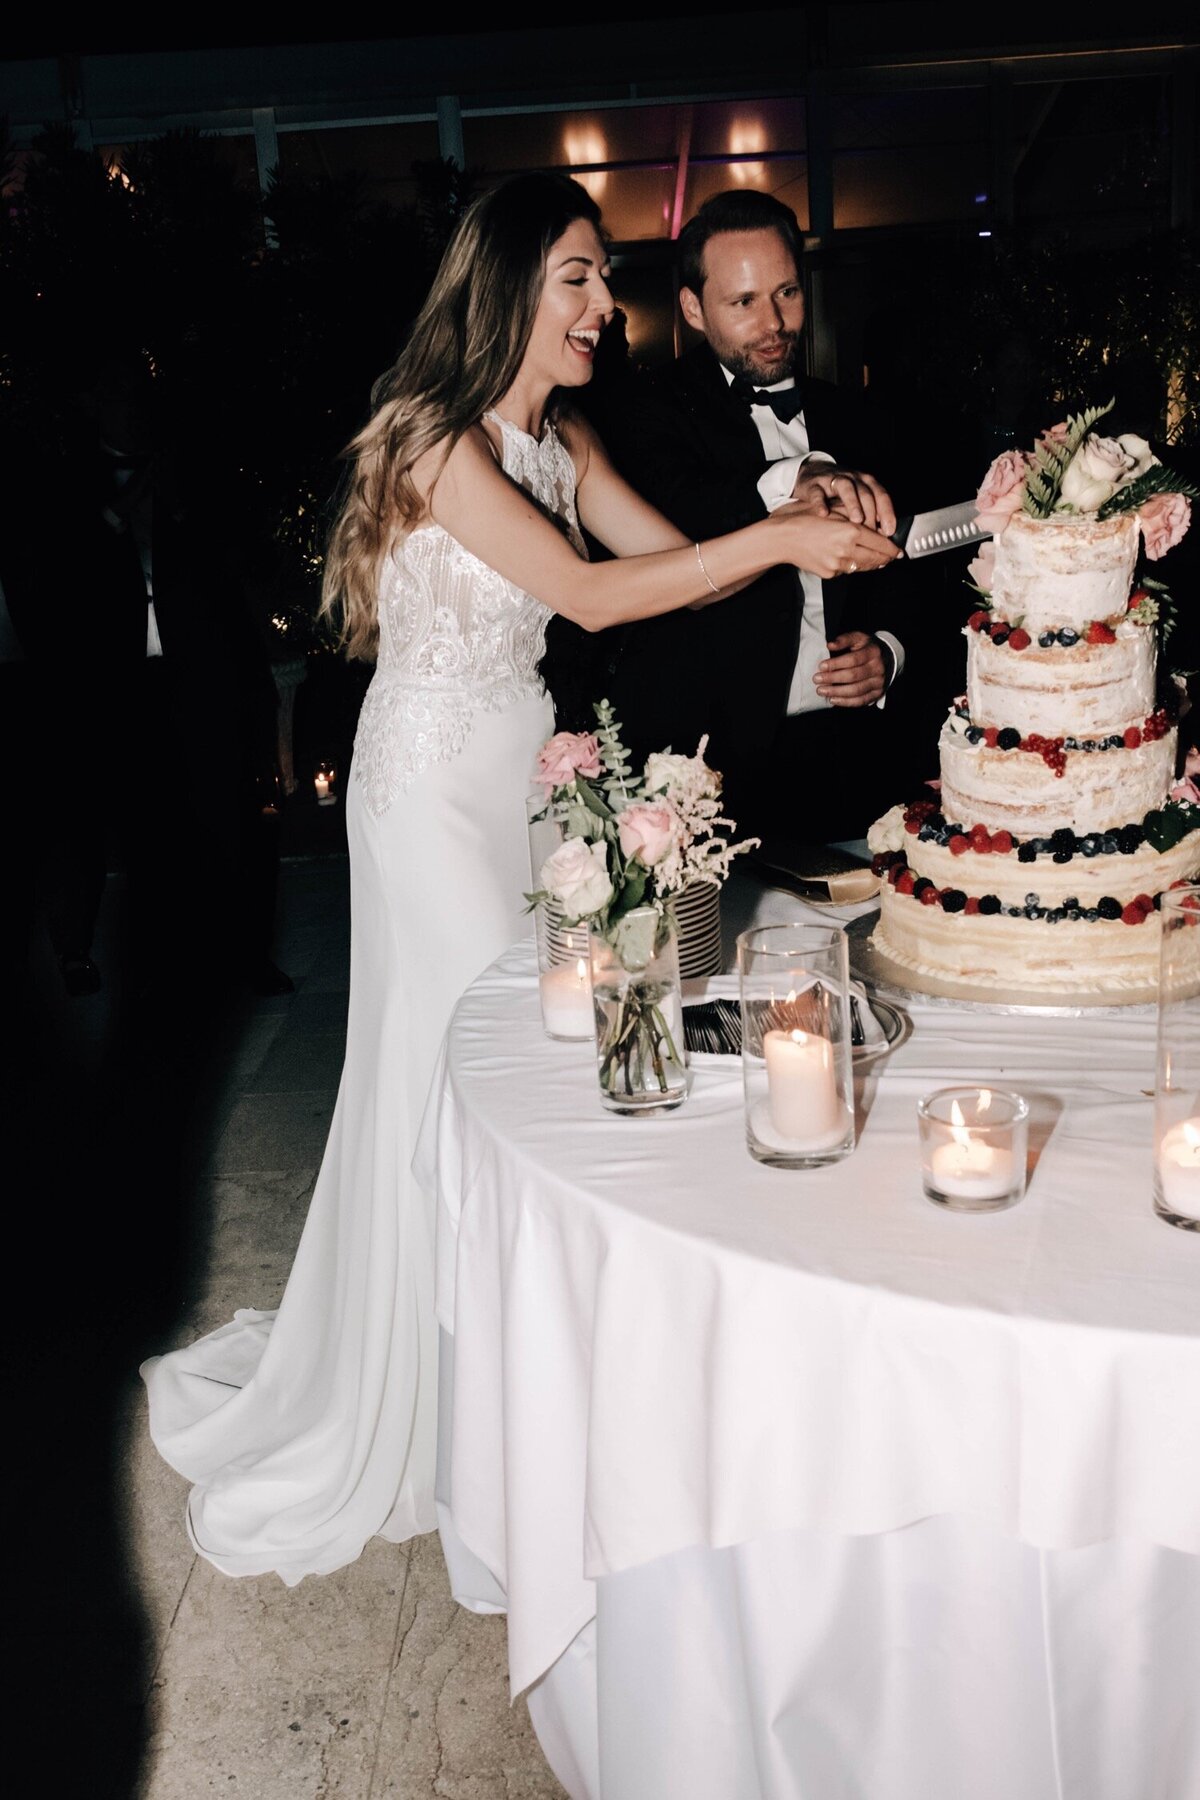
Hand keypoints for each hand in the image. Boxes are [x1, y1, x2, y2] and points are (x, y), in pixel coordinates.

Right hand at [772, 509, 900, 580]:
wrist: (781, 537)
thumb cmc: (804, 519)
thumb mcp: (835, 510)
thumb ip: (858, 518)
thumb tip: (878, 526)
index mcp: (850, 531)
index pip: (881, 543)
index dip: (893, 548)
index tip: (898, 550)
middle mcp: (846, 550)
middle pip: (876, 559)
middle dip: (885, 558)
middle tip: (891, 556)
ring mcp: (837, 564)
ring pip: (864, 567)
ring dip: (872, 563)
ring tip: (877, 559)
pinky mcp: (829, 573)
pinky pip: (848, 570)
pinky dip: (853, 565)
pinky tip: (853, 559)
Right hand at [794, 464, 896, 537]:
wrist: (811, 473)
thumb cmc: (837, 492)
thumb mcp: (856, 498)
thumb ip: (869, 513)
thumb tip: (884, 535)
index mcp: (866, 482)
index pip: (881, 496)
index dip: (888, 513)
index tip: (890, 531)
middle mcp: (852, 479)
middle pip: (866, 494)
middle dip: (872, 513)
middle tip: (874, 532)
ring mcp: (833, 480)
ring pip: (846, 489)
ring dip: (853, 504)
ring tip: (856, 521)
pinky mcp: (814, 484)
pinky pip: (818, 493)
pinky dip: (821, 503)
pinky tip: (824, 514)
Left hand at [815, 631, 888, 706]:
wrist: (887, 658)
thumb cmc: (866, 647)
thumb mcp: (858, 638)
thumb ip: (844, 639)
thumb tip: (830, 645)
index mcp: (873, 652)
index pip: (853, 659)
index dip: (836, 664)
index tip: (821, 666)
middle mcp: (878, 668)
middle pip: (853, 676)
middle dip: (833, 678)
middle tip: (816, 679)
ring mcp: (879, 682)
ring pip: (856, 690)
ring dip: (836, 692)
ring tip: (821, 691)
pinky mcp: (877, 693)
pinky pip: (861, 701)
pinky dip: (846, 702)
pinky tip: (833, 699)